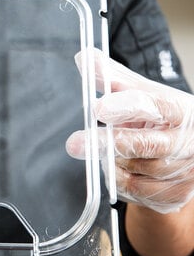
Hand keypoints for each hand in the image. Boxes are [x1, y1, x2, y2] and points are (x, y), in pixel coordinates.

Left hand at [66, 49, 193, 213]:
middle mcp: (188, 143)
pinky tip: (114, 165)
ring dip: (111, 160)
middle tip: (73, 143)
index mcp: (182, 111)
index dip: (127, 107)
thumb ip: (112, 77)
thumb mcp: (140, 94)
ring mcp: (184, 172)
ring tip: (102, 148)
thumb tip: (84, 58)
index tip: (99, 107)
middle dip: (106, 143)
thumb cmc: (159, 118)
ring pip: (135, 169)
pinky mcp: (173, 197)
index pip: (158, 107)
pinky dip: (116, 178)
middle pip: (145, 145)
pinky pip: (134, 190)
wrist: (184, 152)